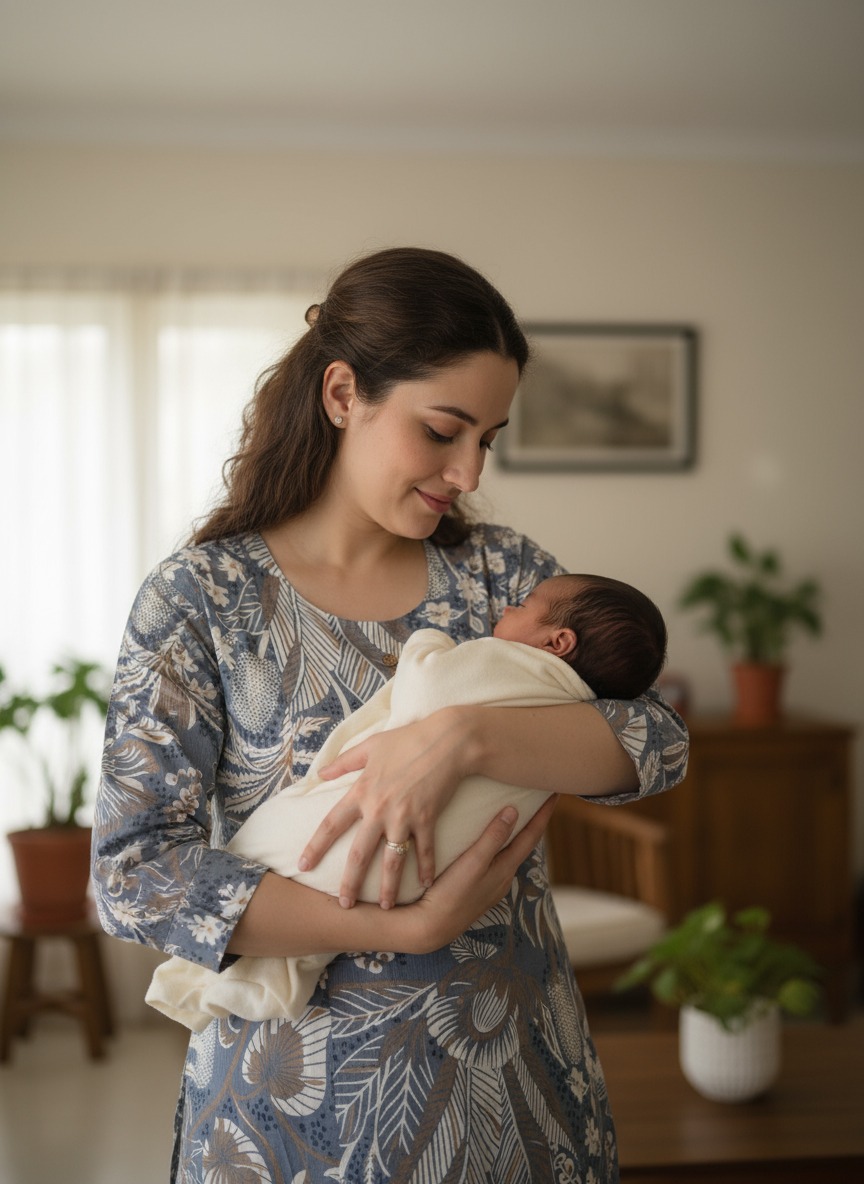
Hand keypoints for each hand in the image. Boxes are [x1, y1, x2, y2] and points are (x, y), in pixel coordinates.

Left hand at [298, 710, 466, 908]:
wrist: (447, 740)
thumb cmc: (408, 739)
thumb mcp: (371, 746)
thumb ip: (344, 762)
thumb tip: (320, 773)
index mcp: (361, 792)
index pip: (331, 825)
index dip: (315, 847)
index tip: (303, 865)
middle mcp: (379, 810)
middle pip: (359, 854)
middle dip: (350, 883)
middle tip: (343, 905)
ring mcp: (404, 817)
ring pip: (392, 861)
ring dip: (387, 887)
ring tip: (384, 908)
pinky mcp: (428, 819)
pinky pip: (426, 851)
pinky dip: (426, 869)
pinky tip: (425, 885)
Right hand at [401, 795, 558, 953]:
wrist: (429, 928)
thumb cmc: (450, 894)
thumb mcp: (473, 863)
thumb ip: (492, 838)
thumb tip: (513, 810)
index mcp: (506, 869)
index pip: (532, 836)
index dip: (544, 814)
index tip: (556, 793)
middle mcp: (503, 878)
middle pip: (524, 844)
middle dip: (534, 822)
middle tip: (539, 799)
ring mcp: (490, 886)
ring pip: (510, 854)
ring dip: (517, 834)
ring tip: (519, 816)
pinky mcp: (476, 890)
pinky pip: (496, 861)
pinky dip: (500, 846)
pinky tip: (490, 844)